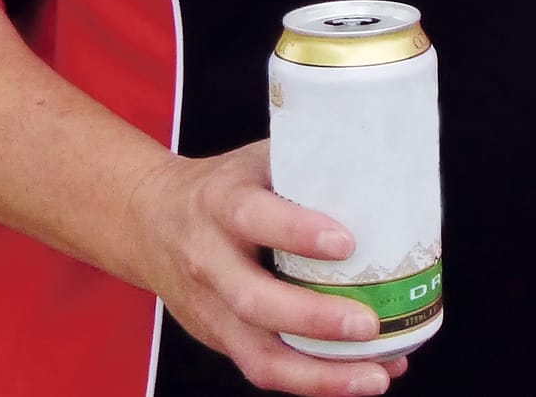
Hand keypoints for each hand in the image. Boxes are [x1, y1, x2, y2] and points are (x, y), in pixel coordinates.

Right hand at [123, 140, 409, 394]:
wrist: (149, 221)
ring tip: (377, 375)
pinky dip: (314, 380)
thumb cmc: (222, 186)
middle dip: (316, 319)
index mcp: (221, 203)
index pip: (255, 217)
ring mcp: (211, 309)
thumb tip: (386, 164)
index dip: (299, 232)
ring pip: (260, 354)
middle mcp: (210, 260)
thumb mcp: (257, 160)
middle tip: (369, 324)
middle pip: (255, 301)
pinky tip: (359, 377)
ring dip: (322, 373)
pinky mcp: (219, 339)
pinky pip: (264, 368)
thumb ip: (310, 162)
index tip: (347, 242)